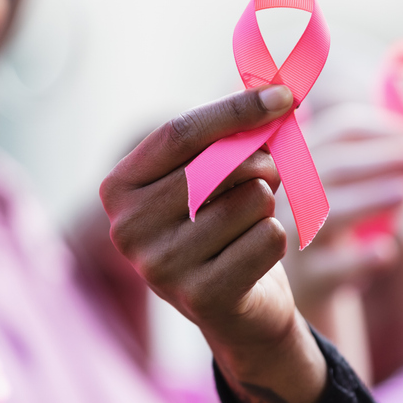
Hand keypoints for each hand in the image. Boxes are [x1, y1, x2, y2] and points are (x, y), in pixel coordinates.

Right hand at [101, 86, 327, 402]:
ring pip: (249, 200)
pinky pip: (268, 237)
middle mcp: (126, 229)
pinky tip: (256, 257)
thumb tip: (278, 92)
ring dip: (266, 207)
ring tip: (252, 224)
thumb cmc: (223, 225)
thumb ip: (231, 134)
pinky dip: (275, 240)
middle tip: (270, 173)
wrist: (239, 310)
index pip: (179, 132)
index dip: (236, 109)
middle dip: (259, 161)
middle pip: (215, 165)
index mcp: (118, 188)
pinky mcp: (201, 297)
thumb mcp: (214, 175)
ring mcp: (159, 267)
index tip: (284, 96)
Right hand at [280, 103, 402, 313]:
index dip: (384, 130)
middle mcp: (291, 192)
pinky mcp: (306, 279)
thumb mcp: (364, 183)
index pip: (340, 130)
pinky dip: (359, 258)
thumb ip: (396, 150)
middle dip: (384, 158)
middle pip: (332, 166)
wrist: (314, 284)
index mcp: (305, 157)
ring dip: (368, 199)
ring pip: (326, 214)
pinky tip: (387, 251)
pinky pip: (331, 267)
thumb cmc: (345, 222)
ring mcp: (293, 237)